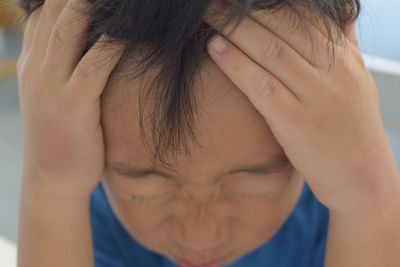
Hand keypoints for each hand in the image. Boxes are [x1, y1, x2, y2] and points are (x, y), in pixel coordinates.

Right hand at [16, 0, 124, 196]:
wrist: (52, 178)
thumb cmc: (63, 134)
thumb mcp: (54, 92)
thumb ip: (63, 62)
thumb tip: (92, 39)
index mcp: (33, 61)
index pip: (45, 10)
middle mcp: (37, 67)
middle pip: (55, 11)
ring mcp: (50, 86)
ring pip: (68, 31)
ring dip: (93, 6)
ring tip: (122, 0)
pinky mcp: (72, 106)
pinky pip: (92, 67)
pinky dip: (110, 45)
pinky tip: (130, 30)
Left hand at [203, 2, 399, 213]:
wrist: (362, 177)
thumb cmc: (351, 128)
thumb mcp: (356, 81)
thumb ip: (343, 46)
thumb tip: (335, 15)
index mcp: (347, 59)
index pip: (305, 16)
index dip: (270, 3)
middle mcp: (335, 72)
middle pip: (284, 28)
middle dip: (246, 11)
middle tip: (217, 1)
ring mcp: (317, 97)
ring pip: (271, 52)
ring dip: (235, 30)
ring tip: (210, 15)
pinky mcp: (297, 123)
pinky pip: (261, 85)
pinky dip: (235, 64)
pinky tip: (214, 48)